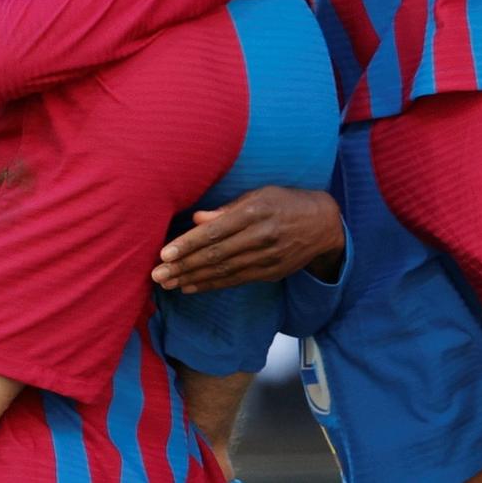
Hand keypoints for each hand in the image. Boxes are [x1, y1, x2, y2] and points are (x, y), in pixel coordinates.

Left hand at [153, 187, 343, 293]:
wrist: (323, 224)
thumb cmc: (284, 202)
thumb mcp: (258, 195)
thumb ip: (227, 209)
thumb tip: (196, 219)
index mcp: (254, 213)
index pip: (214, 232)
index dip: (188, 244)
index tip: (165, 254)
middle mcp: (261, 237)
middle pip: (216, 255)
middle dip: (184, 266)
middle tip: (158, 274)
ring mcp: (267, 258)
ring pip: (224, 271)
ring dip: (193, 279)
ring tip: (169, 284)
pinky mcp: (271, 272)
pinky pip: (236, 280)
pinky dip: (212, 284)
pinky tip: (192, 287)